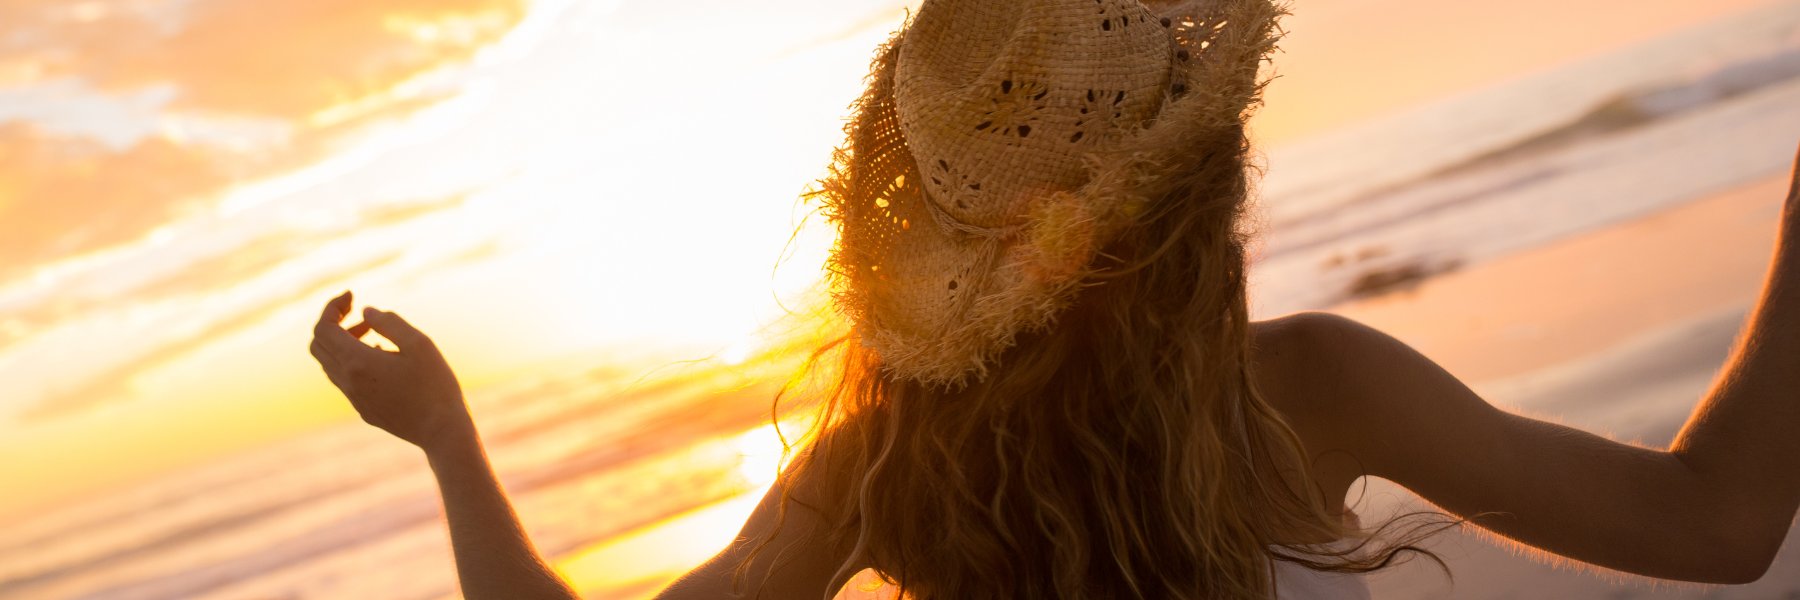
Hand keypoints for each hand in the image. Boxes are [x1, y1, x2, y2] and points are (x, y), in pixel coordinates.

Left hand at [309, 291, 470, 450]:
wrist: (442, 431)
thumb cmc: (435, 385)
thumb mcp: (419, 343)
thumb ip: (389, 322)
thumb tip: (366, 311)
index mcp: (357, 362)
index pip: (323, 328)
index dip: (332, 307)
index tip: (352, 295)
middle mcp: (348, 382)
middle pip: (318, 346)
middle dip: (333, 323)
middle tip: (359, 314)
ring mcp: (354, 399)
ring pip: (329, 364)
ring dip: (343, 343)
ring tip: (374, 335)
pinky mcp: (364, 410)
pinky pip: (344, 380)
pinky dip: (351, 361)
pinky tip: (380, 357)